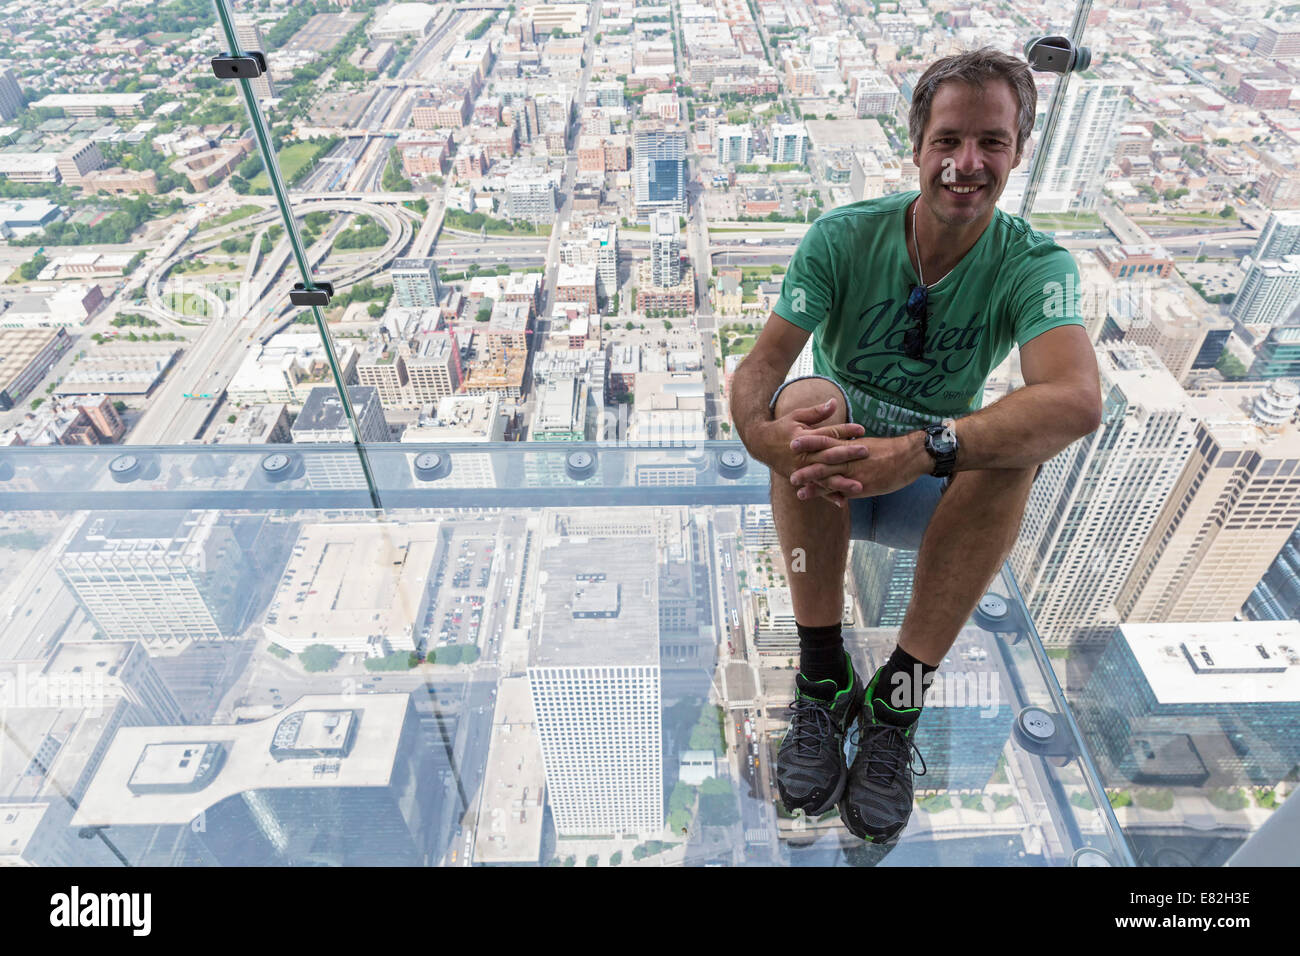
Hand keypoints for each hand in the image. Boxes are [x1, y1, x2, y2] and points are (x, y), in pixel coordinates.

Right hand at [755, 398, 869, 507]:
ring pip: (825, 476)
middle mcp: (804, 455)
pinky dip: (829, 495)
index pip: (829, 433)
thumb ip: (816, 412)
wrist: (760, 444)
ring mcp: (801, 469)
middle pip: (829, 455)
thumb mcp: (797, 416)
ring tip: (859, 486)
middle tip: (866, 452)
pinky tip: (843, 501)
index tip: (862, 429)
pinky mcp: (799, 479)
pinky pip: (816, 488)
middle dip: (848, 454)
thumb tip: (834, 402)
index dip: (846, 430)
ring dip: (842, 482)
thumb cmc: (781, 427)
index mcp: (805, 437)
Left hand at [789, 432, 925, 501]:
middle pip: (825, 462)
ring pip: (833, 479)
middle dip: (806, 467)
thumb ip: (848, 444)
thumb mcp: (864, 443)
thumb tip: (835, 443)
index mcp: (851, 444)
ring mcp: (858, 473)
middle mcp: (852, 458)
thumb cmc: (888, 449)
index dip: (809, 442)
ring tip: (798, 490)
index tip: (793, 441)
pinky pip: (847, 492)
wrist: (911, 456)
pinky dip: (834, 496)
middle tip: (788, 472)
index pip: (826, 440)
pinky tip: (824, 502)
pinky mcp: (866, 486)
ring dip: (815, 485)